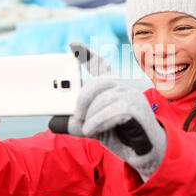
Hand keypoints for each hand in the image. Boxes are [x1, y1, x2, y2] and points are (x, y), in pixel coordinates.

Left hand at [49, 42, 165, 180]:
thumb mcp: (91, 127)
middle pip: (97, 82)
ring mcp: (132, 96)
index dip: (86, 54)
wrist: (144, 152)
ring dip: (91, 116)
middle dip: (82, 99)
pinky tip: (93, 129)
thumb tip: (52, 122)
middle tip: (77, 116)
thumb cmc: (118, 135)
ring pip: (103, 99)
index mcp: (111, 88)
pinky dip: (98, 121)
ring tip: (89, 128)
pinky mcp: (137, 108)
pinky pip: (112, 110)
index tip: (72, 44)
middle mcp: (122, 87)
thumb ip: (74, 123)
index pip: (100, 66)